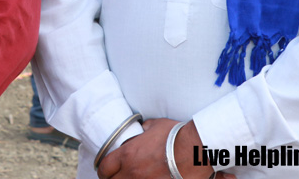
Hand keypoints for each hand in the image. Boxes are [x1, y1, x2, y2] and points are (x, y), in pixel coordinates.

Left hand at [98, 119, 217, 178]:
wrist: (194, 150)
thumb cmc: (176, 136)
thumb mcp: (156, 125)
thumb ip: (145, 129)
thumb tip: (142, 129)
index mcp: (128, 155)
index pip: (104, 168)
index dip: (103, 170)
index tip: (106, 171)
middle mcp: (132, 172)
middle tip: (117, 176)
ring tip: (133, 178)